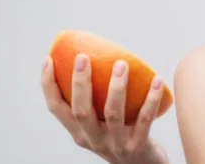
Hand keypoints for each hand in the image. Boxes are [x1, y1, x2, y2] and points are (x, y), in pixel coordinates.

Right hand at [41, 54, 168, 163]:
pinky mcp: (137, 147)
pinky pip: (144, 120)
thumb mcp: (103, 124)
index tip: (48, 60)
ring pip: (112, 114)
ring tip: (122, 64)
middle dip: (79, 83)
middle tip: (82, 57)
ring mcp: (115, 145)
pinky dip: (151, 99)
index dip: (49, 86)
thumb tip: (101, 56)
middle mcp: (93, 140)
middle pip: (80, 111)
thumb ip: (97, 100)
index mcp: (79, 132)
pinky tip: (157, 80)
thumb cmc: (122, 136)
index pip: (57, 109)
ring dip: (116, 88)